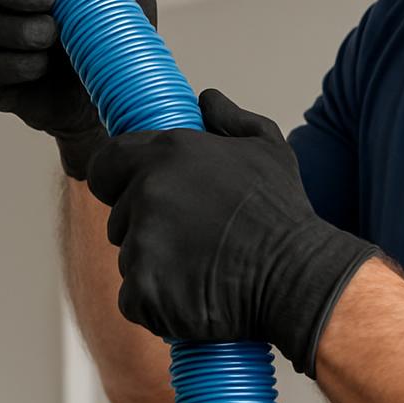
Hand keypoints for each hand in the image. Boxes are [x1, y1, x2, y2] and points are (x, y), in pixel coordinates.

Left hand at [86, 87, 379, 375]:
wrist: (297, 277)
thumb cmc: (283, 214)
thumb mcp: (267, 148)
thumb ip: (230, 118)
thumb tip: (207, 99)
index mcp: (167, 154)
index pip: (106, 162)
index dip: (116, 179)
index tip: (130, 193)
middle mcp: (147, 193)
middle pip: (119, 215)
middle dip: (146, 227)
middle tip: (192, 239)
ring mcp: (142, 243)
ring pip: (129, 257)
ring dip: (155, 266)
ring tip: (201, 267)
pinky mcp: (144, 289)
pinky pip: (134, 298)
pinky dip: (157, 303)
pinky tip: (193, 295)